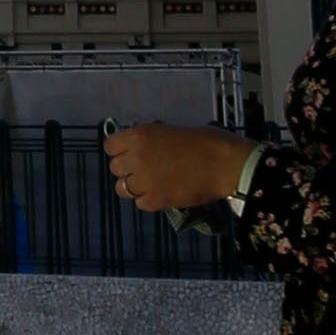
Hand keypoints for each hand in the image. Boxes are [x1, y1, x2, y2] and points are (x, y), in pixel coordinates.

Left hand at [108, 121, 252, 216]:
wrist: (224, 164)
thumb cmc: (205, 141)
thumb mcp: (170, 131)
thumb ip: (150, 141)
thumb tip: (142, 148)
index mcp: (139, 136)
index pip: (110, 146)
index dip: (121, 150)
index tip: (131, 152)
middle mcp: (135, 158)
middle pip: (115, 168)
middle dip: (128, 168)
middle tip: (147, 169)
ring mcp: (144, 181)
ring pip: (122, 188)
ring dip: (135, 186)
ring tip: (153, 183)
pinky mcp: (155, 201)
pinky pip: (140, 203)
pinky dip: (149, 199)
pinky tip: (163, 192)